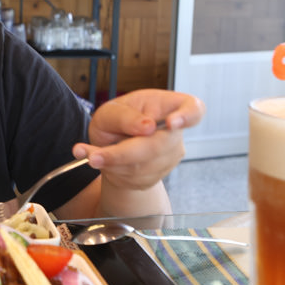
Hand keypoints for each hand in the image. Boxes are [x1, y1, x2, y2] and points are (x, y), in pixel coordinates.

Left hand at [72, 89, 204, 190]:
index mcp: (167, 106)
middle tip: (94, 157)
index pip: (194, 108)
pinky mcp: (156, 175)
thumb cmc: (115, 120)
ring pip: (143, 166)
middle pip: (159, 145)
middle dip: (122, 153)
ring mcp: (169, 156)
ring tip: (90, 155)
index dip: (188, 116)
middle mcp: (174, 133)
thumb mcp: (111, 110)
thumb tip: (147, 127)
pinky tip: (99, 160)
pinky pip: (134, 177)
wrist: (111, 146)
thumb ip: (125, 116)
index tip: (172, 122)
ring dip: (111, 163)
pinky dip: (111, 170)